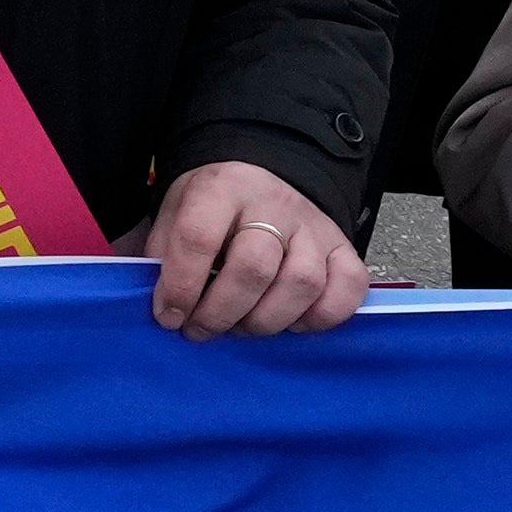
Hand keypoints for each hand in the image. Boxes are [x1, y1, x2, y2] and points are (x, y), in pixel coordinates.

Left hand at [139, 162, 370, 339]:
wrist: (259, 181)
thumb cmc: (212, 209)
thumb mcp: (175, 215)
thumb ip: (165, 256)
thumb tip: (164, 309)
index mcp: (223, 188)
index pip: (199, 237)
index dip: (181, 286)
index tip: (168, 316)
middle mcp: (274, 203)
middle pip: (254, 266)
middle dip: (221, 312)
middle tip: (200, 329)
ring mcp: (314, 225)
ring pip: (302, 283)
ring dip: (266, 320)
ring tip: (240, 327)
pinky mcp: (343, 247)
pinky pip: (347, 288)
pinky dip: (321, 318)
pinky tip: (291, 323)